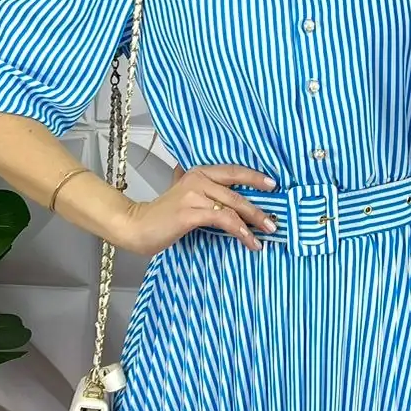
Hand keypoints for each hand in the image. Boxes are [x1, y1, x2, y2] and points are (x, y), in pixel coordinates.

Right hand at [123, 163, 279, 257]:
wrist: (136, 226)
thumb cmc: (161, 215)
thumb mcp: (184, 196)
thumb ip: (203, 191)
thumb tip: (228, 198)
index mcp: (198, 173)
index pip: (233, 170)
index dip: (254, 177)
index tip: (273, 185)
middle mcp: (197, 179)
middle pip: (237, 189)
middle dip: (259, 206)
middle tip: (274, 220)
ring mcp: (194, 195)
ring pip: (233, 206)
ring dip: (253, 221)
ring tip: (265, 234)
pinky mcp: (191, 212)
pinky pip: (223, 219)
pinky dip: (240, 230)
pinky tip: (248, 240)